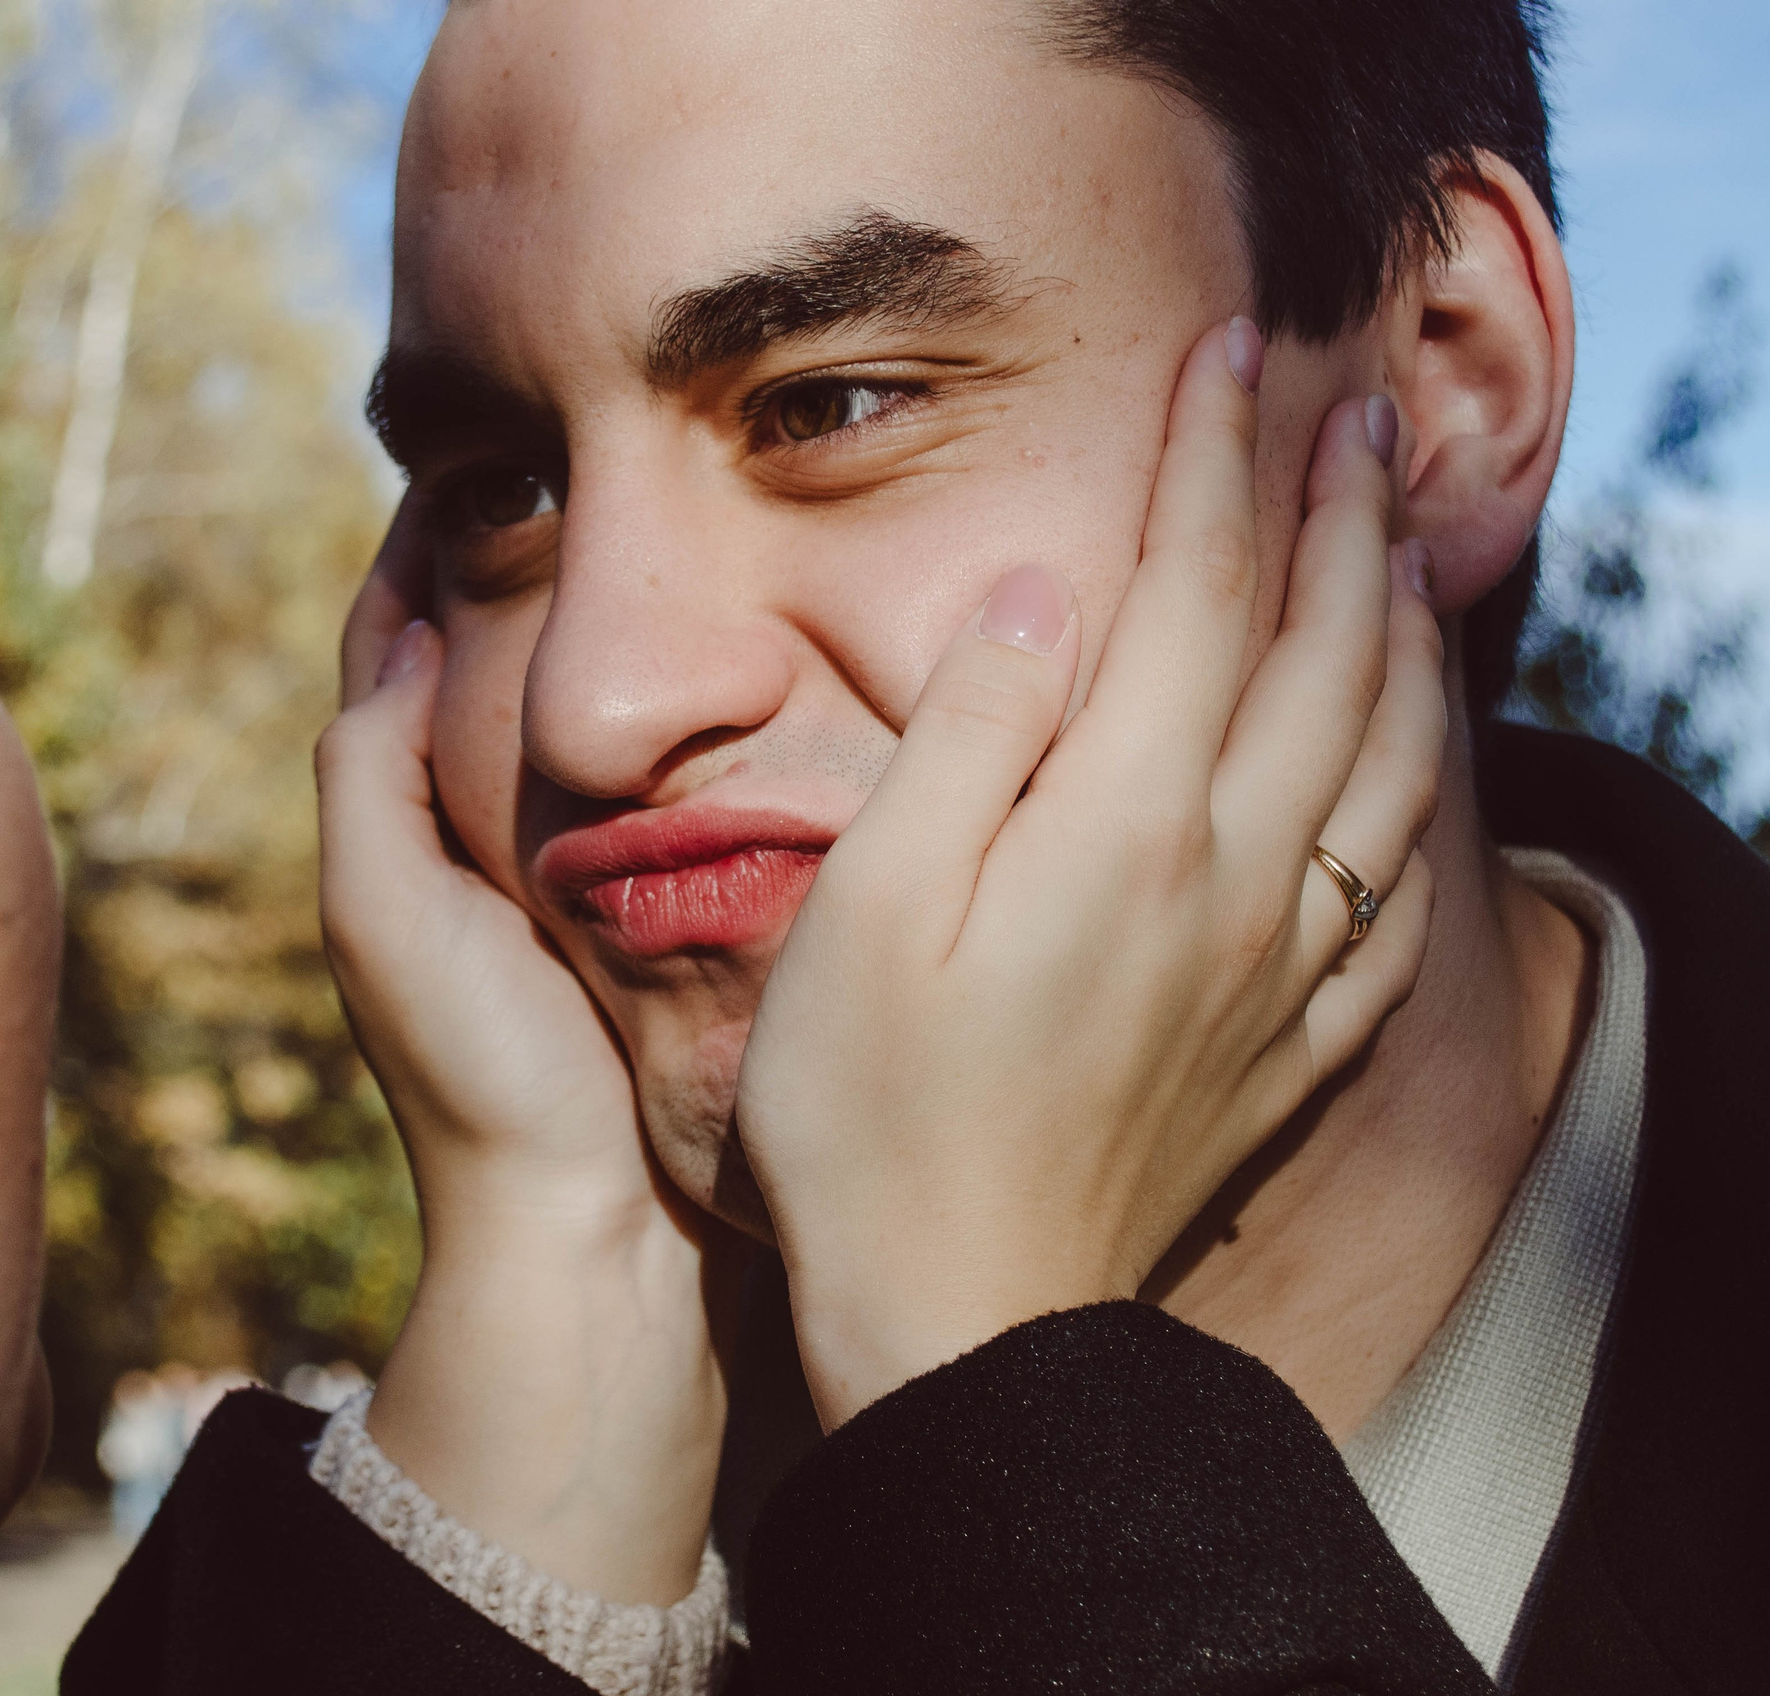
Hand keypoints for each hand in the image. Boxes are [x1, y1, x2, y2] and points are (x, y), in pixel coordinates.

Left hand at [317, 505, 726, 1603]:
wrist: (598, 1242)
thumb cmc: (485, 1082)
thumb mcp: (386, 917)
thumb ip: (370, 775)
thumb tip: (405, 630)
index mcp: (396, 839)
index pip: (390, 656)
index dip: (412, 553)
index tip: (459, 451)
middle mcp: (477, 848)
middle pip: (486, 666)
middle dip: (517, 567)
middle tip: (579, 467)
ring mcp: (574, 883)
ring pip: (580, 715)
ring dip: (606, 627)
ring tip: (665, 532)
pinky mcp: (659, 920)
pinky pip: (668, 783)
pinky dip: (683, 717)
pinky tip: (747, 665)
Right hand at [737, 319, 1444, 1428]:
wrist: (965, 1326)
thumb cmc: (873, 1119)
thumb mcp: (867, 912)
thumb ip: (963, 739)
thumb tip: (1032, 596)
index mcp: (1124, 828)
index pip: (1192, 596)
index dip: (1209, 463)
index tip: (1220, 352)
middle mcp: (1233, 879)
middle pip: (1320, 657)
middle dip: (1340, 516)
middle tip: (1352, 412)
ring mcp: (1276, 969)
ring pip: (1390, 763)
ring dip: (1403, 635)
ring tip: (1407, 550)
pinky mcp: (1287, 1050)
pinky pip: (1402, 896)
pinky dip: (1430, 800)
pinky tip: (1420, 772)